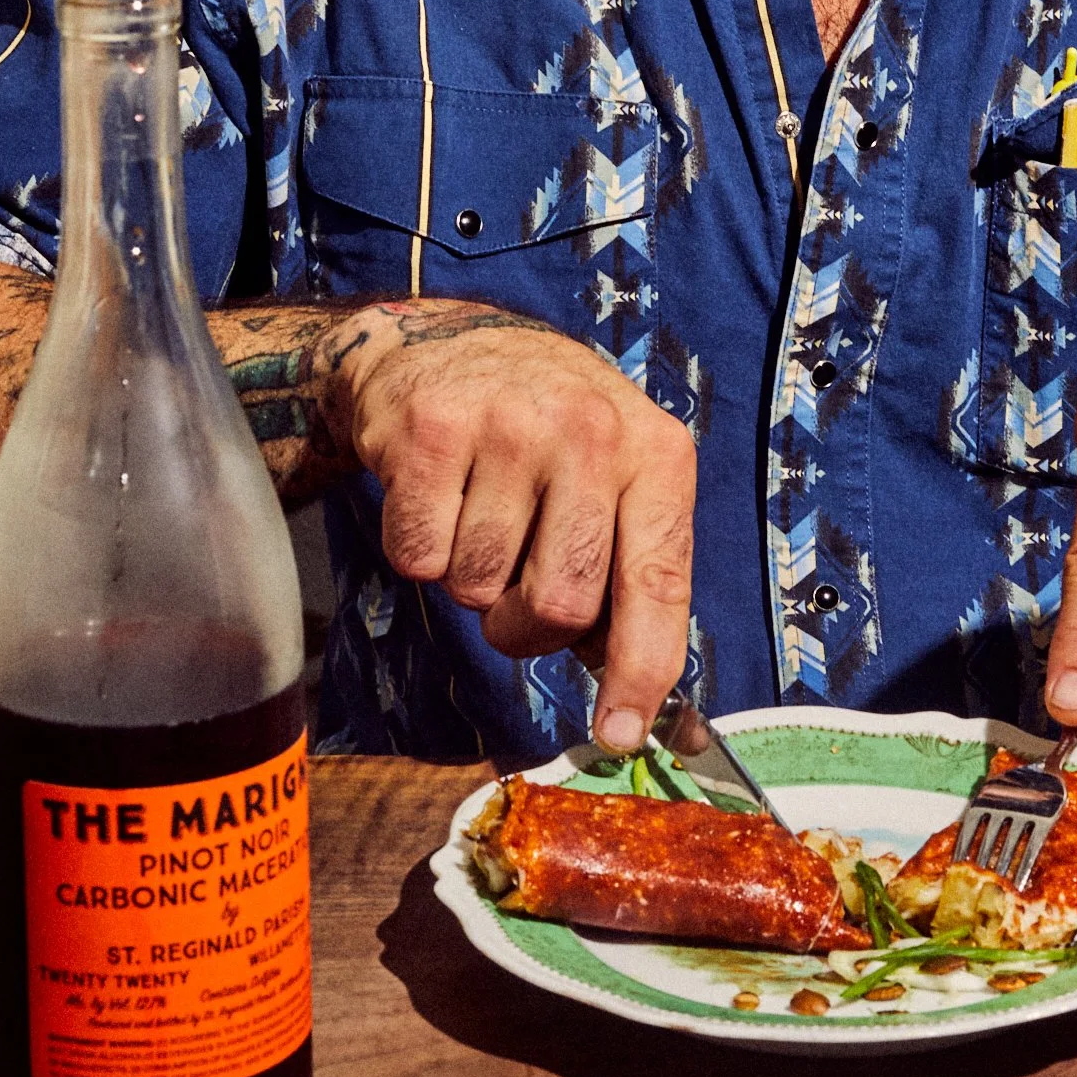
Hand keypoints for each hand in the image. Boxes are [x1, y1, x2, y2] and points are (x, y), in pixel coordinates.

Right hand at [316, 301, 694, 752]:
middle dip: (529, 628)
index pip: (659, 582)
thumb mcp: (616, 479)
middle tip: (516, 593)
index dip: (643, 671)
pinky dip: (418, 551)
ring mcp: (510, 426)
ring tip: (479, 517)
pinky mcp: (430, 431)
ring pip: (479, 587)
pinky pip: (417, 559)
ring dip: (471, 581)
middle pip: (561, 604)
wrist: (450, 342)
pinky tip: (437, 497)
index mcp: (656, 453)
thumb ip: (630, 574)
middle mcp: (591, 432)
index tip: (620, 734)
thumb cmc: (548, 434)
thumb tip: (632, 701)